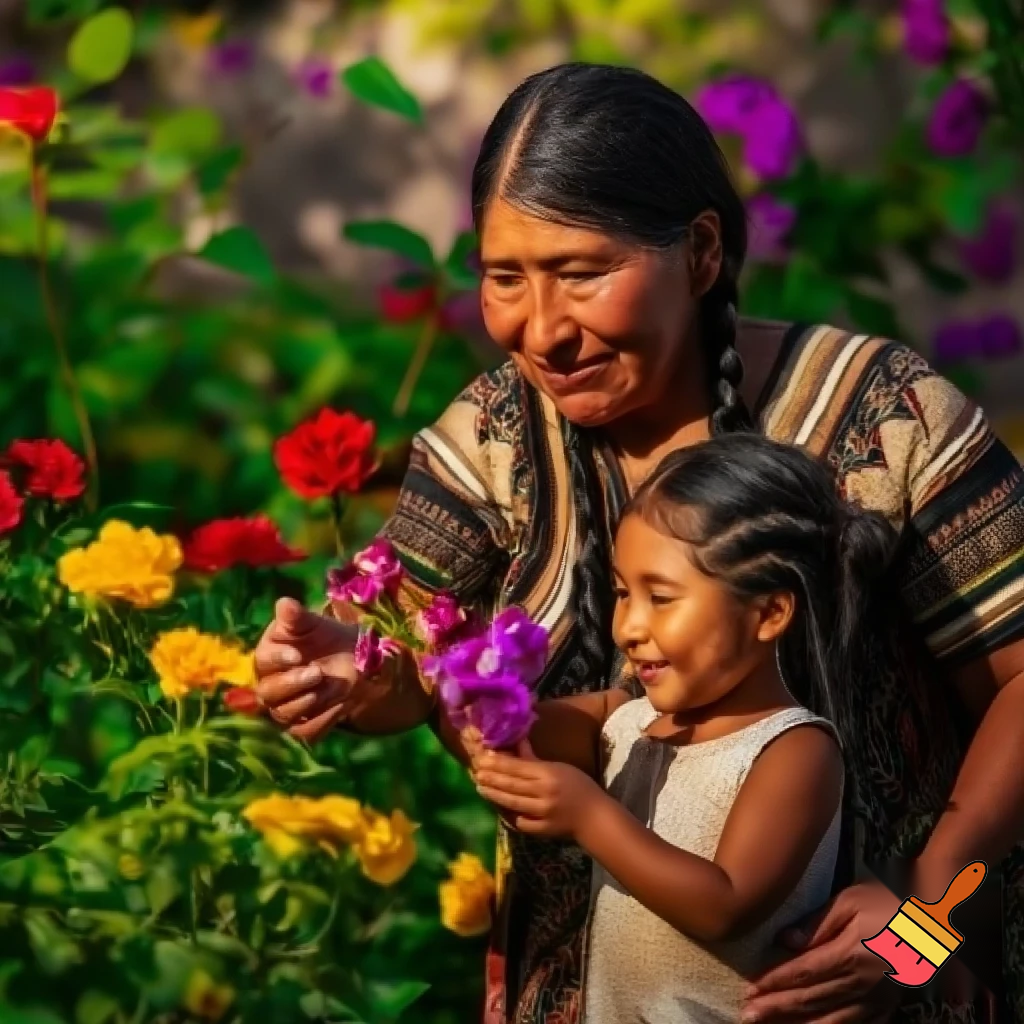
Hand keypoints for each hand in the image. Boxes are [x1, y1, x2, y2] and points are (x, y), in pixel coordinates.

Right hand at [253, 598, 358, 742]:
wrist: (354, 663)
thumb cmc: (328, 638)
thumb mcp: (317, 624)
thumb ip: (299, 617)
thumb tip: (284, 603)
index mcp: (269, 655)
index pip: (263, 661)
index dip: (278, 659)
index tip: (297, 654)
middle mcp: (270, 684)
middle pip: (267, 693)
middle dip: (292, 684)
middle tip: (317, 672)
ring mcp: (285, 707)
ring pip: (283, 715)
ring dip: (306, 703)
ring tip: (328, 687)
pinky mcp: (302, 725)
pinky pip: (306, 732)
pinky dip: (323, 720)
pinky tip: (341, 705)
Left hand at [473, 740, 601, 838]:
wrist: (595, 818)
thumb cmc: (579, 787)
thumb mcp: (560, 768)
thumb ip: (535, 759)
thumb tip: (517, 741)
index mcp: (550, 774)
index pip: (519, 767)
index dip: (500, 763)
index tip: (484, 758)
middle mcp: (544, 793)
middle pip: (512, 785)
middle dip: (492, 778)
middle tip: (475, 772)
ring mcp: (542, 813)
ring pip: (512, 802)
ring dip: (494, 794)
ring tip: (480, 787)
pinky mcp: (541, 830)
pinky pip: (519, 821)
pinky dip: (507, 814)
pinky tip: (497, 806)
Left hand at [741, 881, 902, 1022]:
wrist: (935, 923)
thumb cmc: (889, 903)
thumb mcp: (852, 900)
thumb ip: (818, 923)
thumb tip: (784, 941)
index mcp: (851, 954)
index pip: (803, 972)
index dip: (774, 982)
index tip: (750, 988)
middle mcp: (862, 983)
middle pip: (811, 999)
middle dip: (777, 1008)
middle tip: (748, 1014)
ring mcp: (876, 1000)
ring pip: (830, 1019)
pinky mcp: (886, 1007)